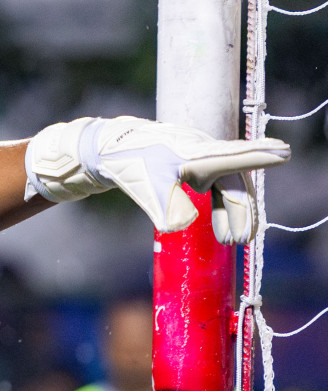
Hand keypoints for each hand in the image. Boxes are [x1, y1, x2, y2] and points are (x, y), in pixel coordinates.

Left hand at [24, 117, 289, 243]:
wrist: (107, 151)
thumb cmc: (131, 164)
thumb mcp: (149, 187)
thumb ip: (168, 206)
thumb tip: (183, 225)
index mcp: (199, 153)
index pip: (236, 156)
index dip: (259, 156)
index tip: (283, 152)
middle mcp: (203, 153)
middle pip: (235, 182)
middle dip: (242, 211)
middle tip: (241, 239)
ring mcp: (197, 160)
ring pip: (225, 187)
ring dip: (230, 213)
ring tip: (230, 240)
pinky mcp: (187, 167)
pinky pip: (213, 189)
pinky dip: (217, 208)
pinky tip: (217, 228)